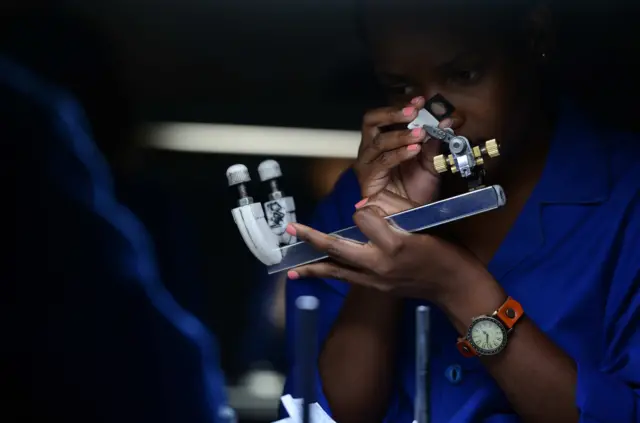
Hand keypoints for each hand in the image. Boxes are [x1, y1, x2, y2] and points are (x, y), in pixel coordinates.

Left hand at [286, 191, 489, 301]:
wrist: (455, 286)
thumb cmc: (445, 251)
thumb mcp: (424, 224)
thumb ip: (391, 213)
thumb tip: (361, 209)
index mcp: (395, 243)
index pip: (364, 218)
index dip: (365, 211)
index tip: (372, 210)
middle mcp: (380, 263)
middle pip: (338, 247)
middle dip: (312, 237)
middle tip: (290, 229)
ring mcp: (376, 279)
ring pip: (336, 269)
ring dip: (312, 266)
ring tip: (291, 268)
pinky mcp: (376, 288)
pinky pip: (346, 279)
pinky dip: (329, 275)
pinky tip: (312, 276)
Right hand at [354, 97, 457, 204]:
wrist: (408, 221)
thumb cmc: (415, 193)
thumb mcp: (430, 165)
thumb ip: (436, 144)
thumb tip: (448, 121)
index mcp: (385, 142)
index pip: (387, 117)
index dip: (403, 106)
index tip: (422, 100)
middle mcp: (372, 150)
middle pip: (371, 120)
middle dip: (393, 113)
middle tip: (414, 110)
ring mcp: (367, 164)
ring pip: (377, 140)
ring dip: (400, 134)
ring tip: (419, 134)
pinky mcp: (368, 179)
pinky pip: (382, 161)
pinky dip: (399, 153)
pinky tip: (414, 150)